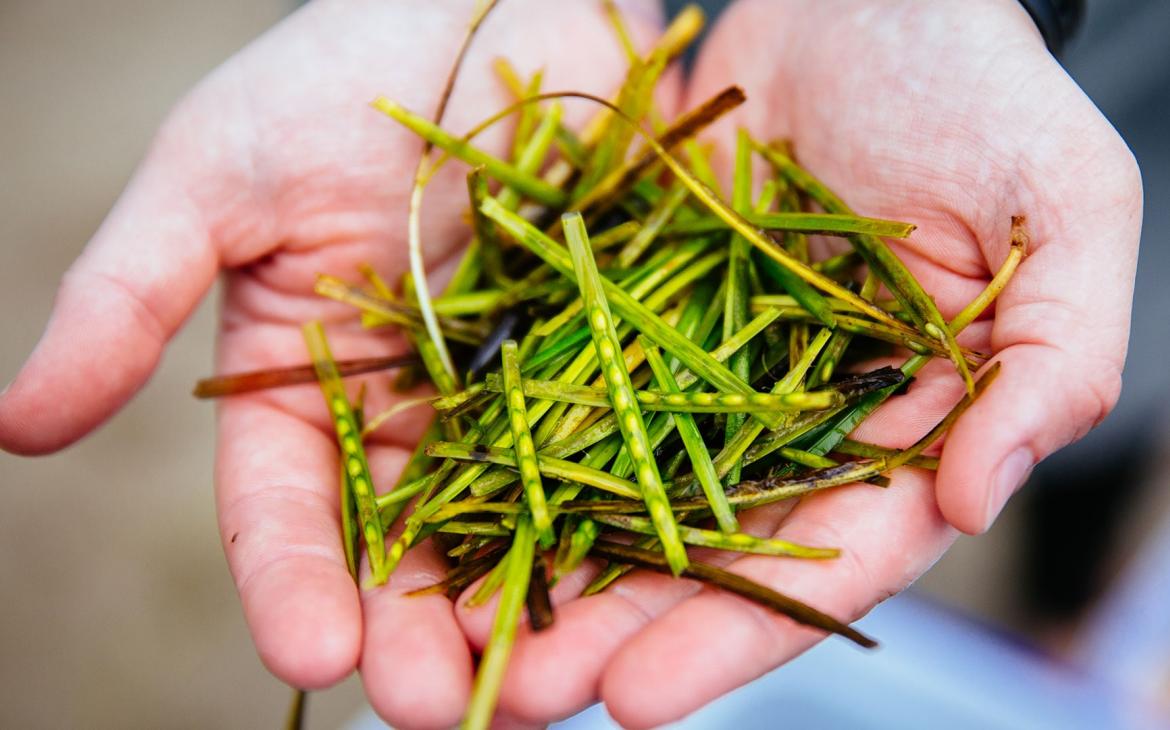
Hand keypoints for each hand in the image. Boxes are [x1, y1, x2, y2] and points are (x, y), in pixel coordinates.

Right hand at [0, 1, 673, 726]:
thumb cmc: (338, 68)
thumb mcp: (213, 177)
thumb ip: (126, 299)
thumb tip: (14, 426)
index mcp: (300, 379)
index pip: (283, 508)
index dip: (288, 583)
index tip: (305, 654)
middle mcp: (403, 405)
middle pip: (400, 544)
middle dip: (411, 631)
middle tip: (438, 709)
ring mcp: (507, 391)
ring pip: (506, 524)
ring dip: (516, 609)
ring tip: (533, 689)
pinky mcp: (599, 361)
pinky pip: (608, 454)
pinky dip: (612, 524)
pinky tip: (627, 590)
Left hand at [449, 0, 1141, 726]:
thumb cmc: (977, 84)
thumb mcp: (1062, 206)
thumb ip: (1053, 359)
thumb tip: (974, 500)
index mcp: (906, 422)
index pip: (829, 556)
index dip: (739, 632)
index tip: (641, 699)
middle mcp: (800, 418)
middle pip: (708, 549)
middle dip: (616, 630)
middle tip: (515, 698)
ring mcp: (710, 370)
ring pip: (624, 487)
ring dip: (546, 567)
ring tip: (458, 639)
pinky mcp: (637, 310)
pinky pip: (572, 387)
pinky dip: (515, 450)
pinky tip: (448, 510)